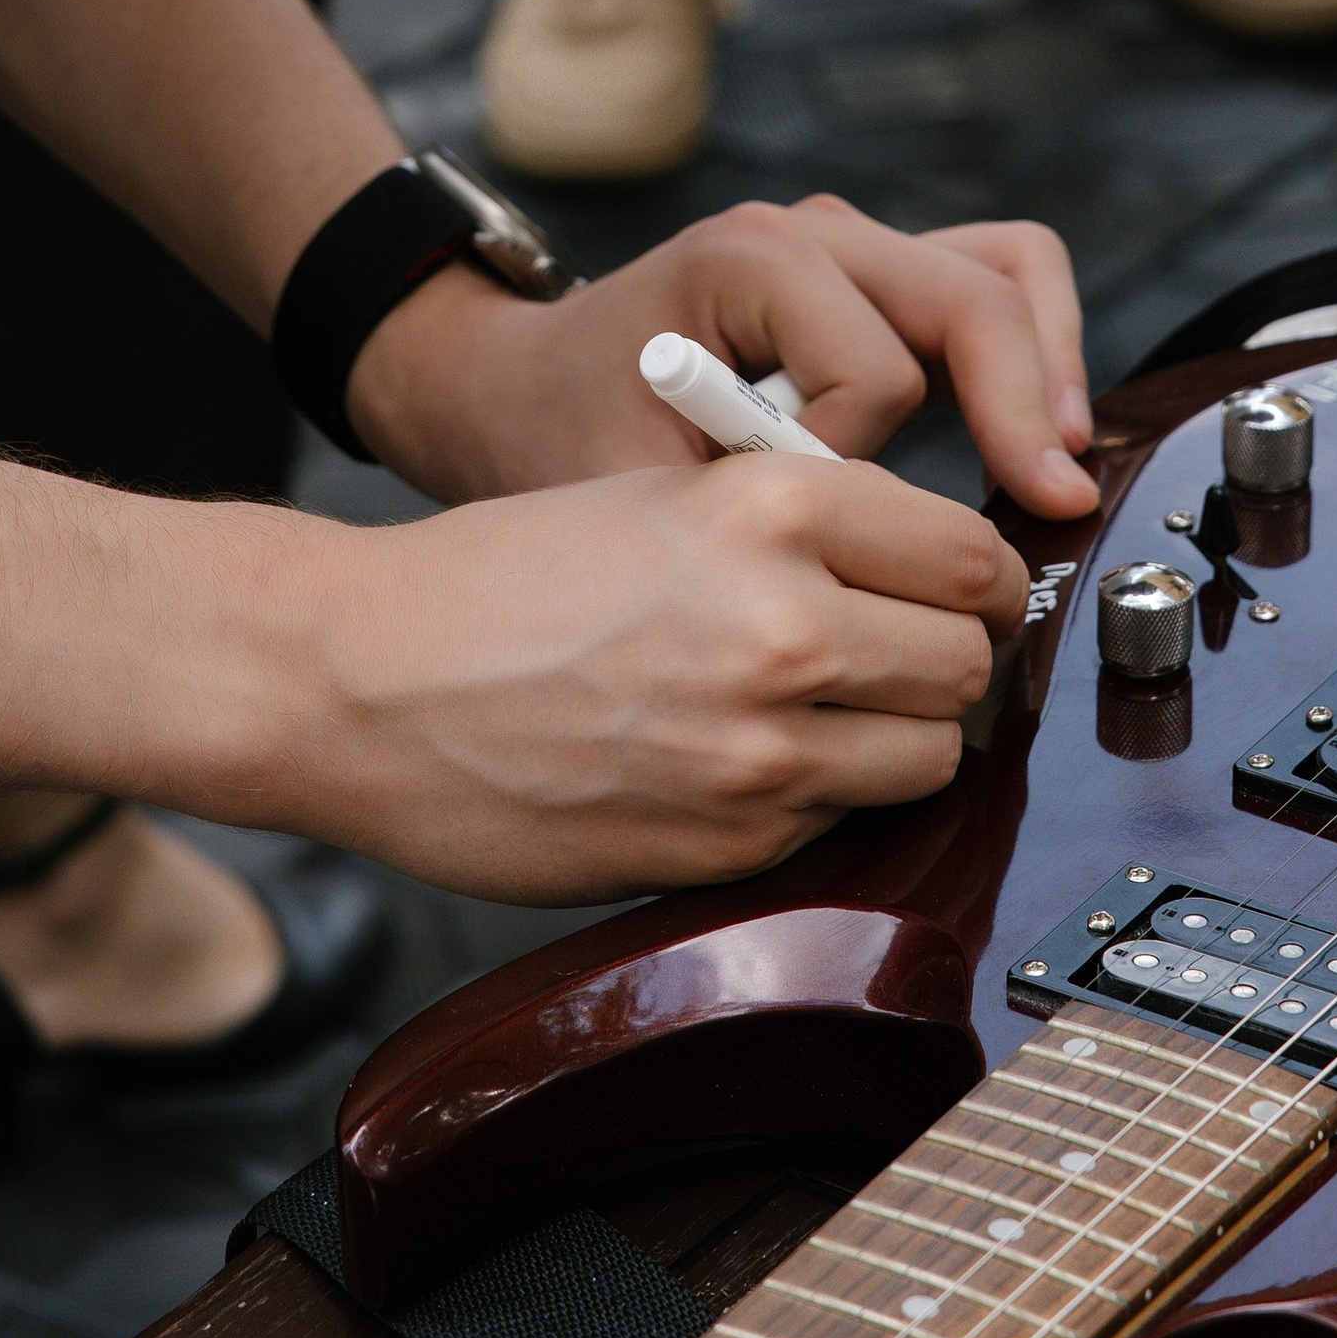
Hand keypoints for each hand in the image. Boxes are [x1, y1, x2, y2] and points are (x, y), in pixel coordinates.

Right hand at [286, 448, 1022, 898]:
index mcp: (774, 506)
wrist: (362, 680)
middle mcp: (785, 621)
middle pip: (968, 664)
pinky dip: (813, 804)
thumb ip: (802, 526)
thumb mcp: (666, 496)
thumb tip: (934, 580)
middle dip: (939, 666)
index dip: (974, 583)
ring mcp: (760, 747)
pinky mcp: (727, 842)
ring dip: (891, 743)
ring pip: (928, 758)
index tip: (953, 595)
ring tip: (813, 716)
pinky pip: (839, 825)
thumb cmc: (500, 580)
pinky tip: (734, 765)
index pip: (973, 559)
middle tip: (882, 658)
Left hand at [350, 190, 1095, 520]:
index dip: (853, 460)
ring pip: (1011, 264)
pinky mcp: (877, 276)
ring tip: (1057, 470)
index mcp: (748, 258)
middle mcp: (815, 230)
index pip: (874, 369)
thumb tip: (862, 580)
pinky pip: (991, 283)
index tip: (792, 511)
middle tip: (1053, 501)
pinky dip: (1029, 357)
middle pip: (979, 289)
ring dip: (1047, 366)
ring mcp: (854, 243)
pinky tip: (1033, 442)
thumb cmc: (558, 435)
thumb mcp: (626, 486)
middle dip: (1025, 402)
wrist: (516, 386)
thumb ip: (736, 517)